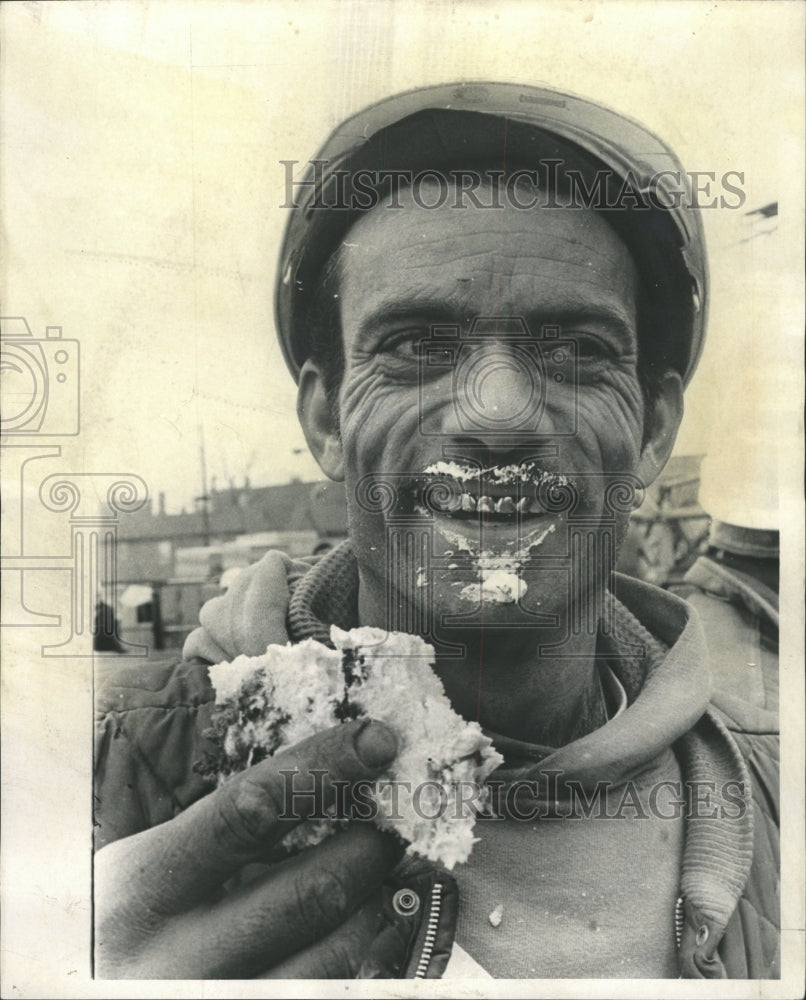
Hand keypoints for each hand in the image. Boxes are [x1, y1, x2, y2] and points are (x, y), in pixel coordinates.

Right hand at [95, 719, 399, 978]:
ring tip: (381, 877)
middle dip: (369, 846)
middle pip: (310, 891)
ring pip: (334, 956)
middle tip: (392, 823)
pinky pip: (329, 993)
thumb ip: (222, 831)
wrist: (88, 992)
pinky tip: (364, 929)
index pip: (249, 810)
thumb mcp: (150, 869)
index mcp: (145, 885)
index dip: (323, 768)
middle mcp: (173, 958)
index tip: (378, 740)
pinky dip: (362, 959)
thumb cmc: (128, 926)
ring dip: (375, 905)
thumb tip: (323, 775)